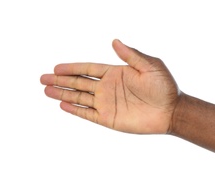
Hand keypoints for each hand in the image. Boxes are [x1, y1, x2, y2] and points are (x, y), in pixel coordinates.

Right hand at [40, 39, 179, 133]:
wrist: (172, 111)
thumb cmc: (164, 87)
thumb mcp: (150, 66)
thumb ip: (131, 55)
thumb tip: (114, 41)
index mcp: (116, 73)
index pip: (88, 69)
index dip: (72, 68)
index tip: (56, 67)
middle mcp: (109, 88)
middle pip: (79, 83)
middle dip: (61, 80)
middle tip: (42, 79)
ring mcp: (108, 103)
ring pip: (80, 98)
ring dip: (63, 94)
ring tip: (46, 91)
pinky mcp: (110, 118)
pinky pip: (88, 114)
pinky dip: (76, 110)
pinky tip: (62, 105)